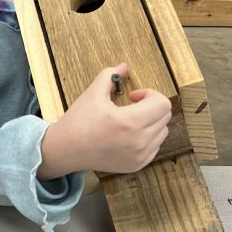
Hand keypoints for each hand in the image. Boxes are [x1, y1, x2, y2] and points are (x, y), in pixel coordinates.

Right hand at [38, 63, 171, 178]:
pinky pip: (155, 146)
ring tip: (130, 121)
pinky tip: (129, 134)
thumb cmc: (78, 121)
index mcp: (129, 122)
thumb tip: (124, 66)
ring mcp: (139, 156)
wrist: (66, 150)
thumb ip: (110, 75)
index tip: (133, 96)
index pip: (162, 104)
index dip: (150, 94)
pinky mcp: (137, 165)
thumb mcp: (92, 93)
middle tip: (131, 106)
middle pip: (165, 116)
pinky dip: (148, 137)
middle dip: (151, 106)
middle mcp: (138, 141)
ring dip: (151, 122)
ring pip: (162, 132)